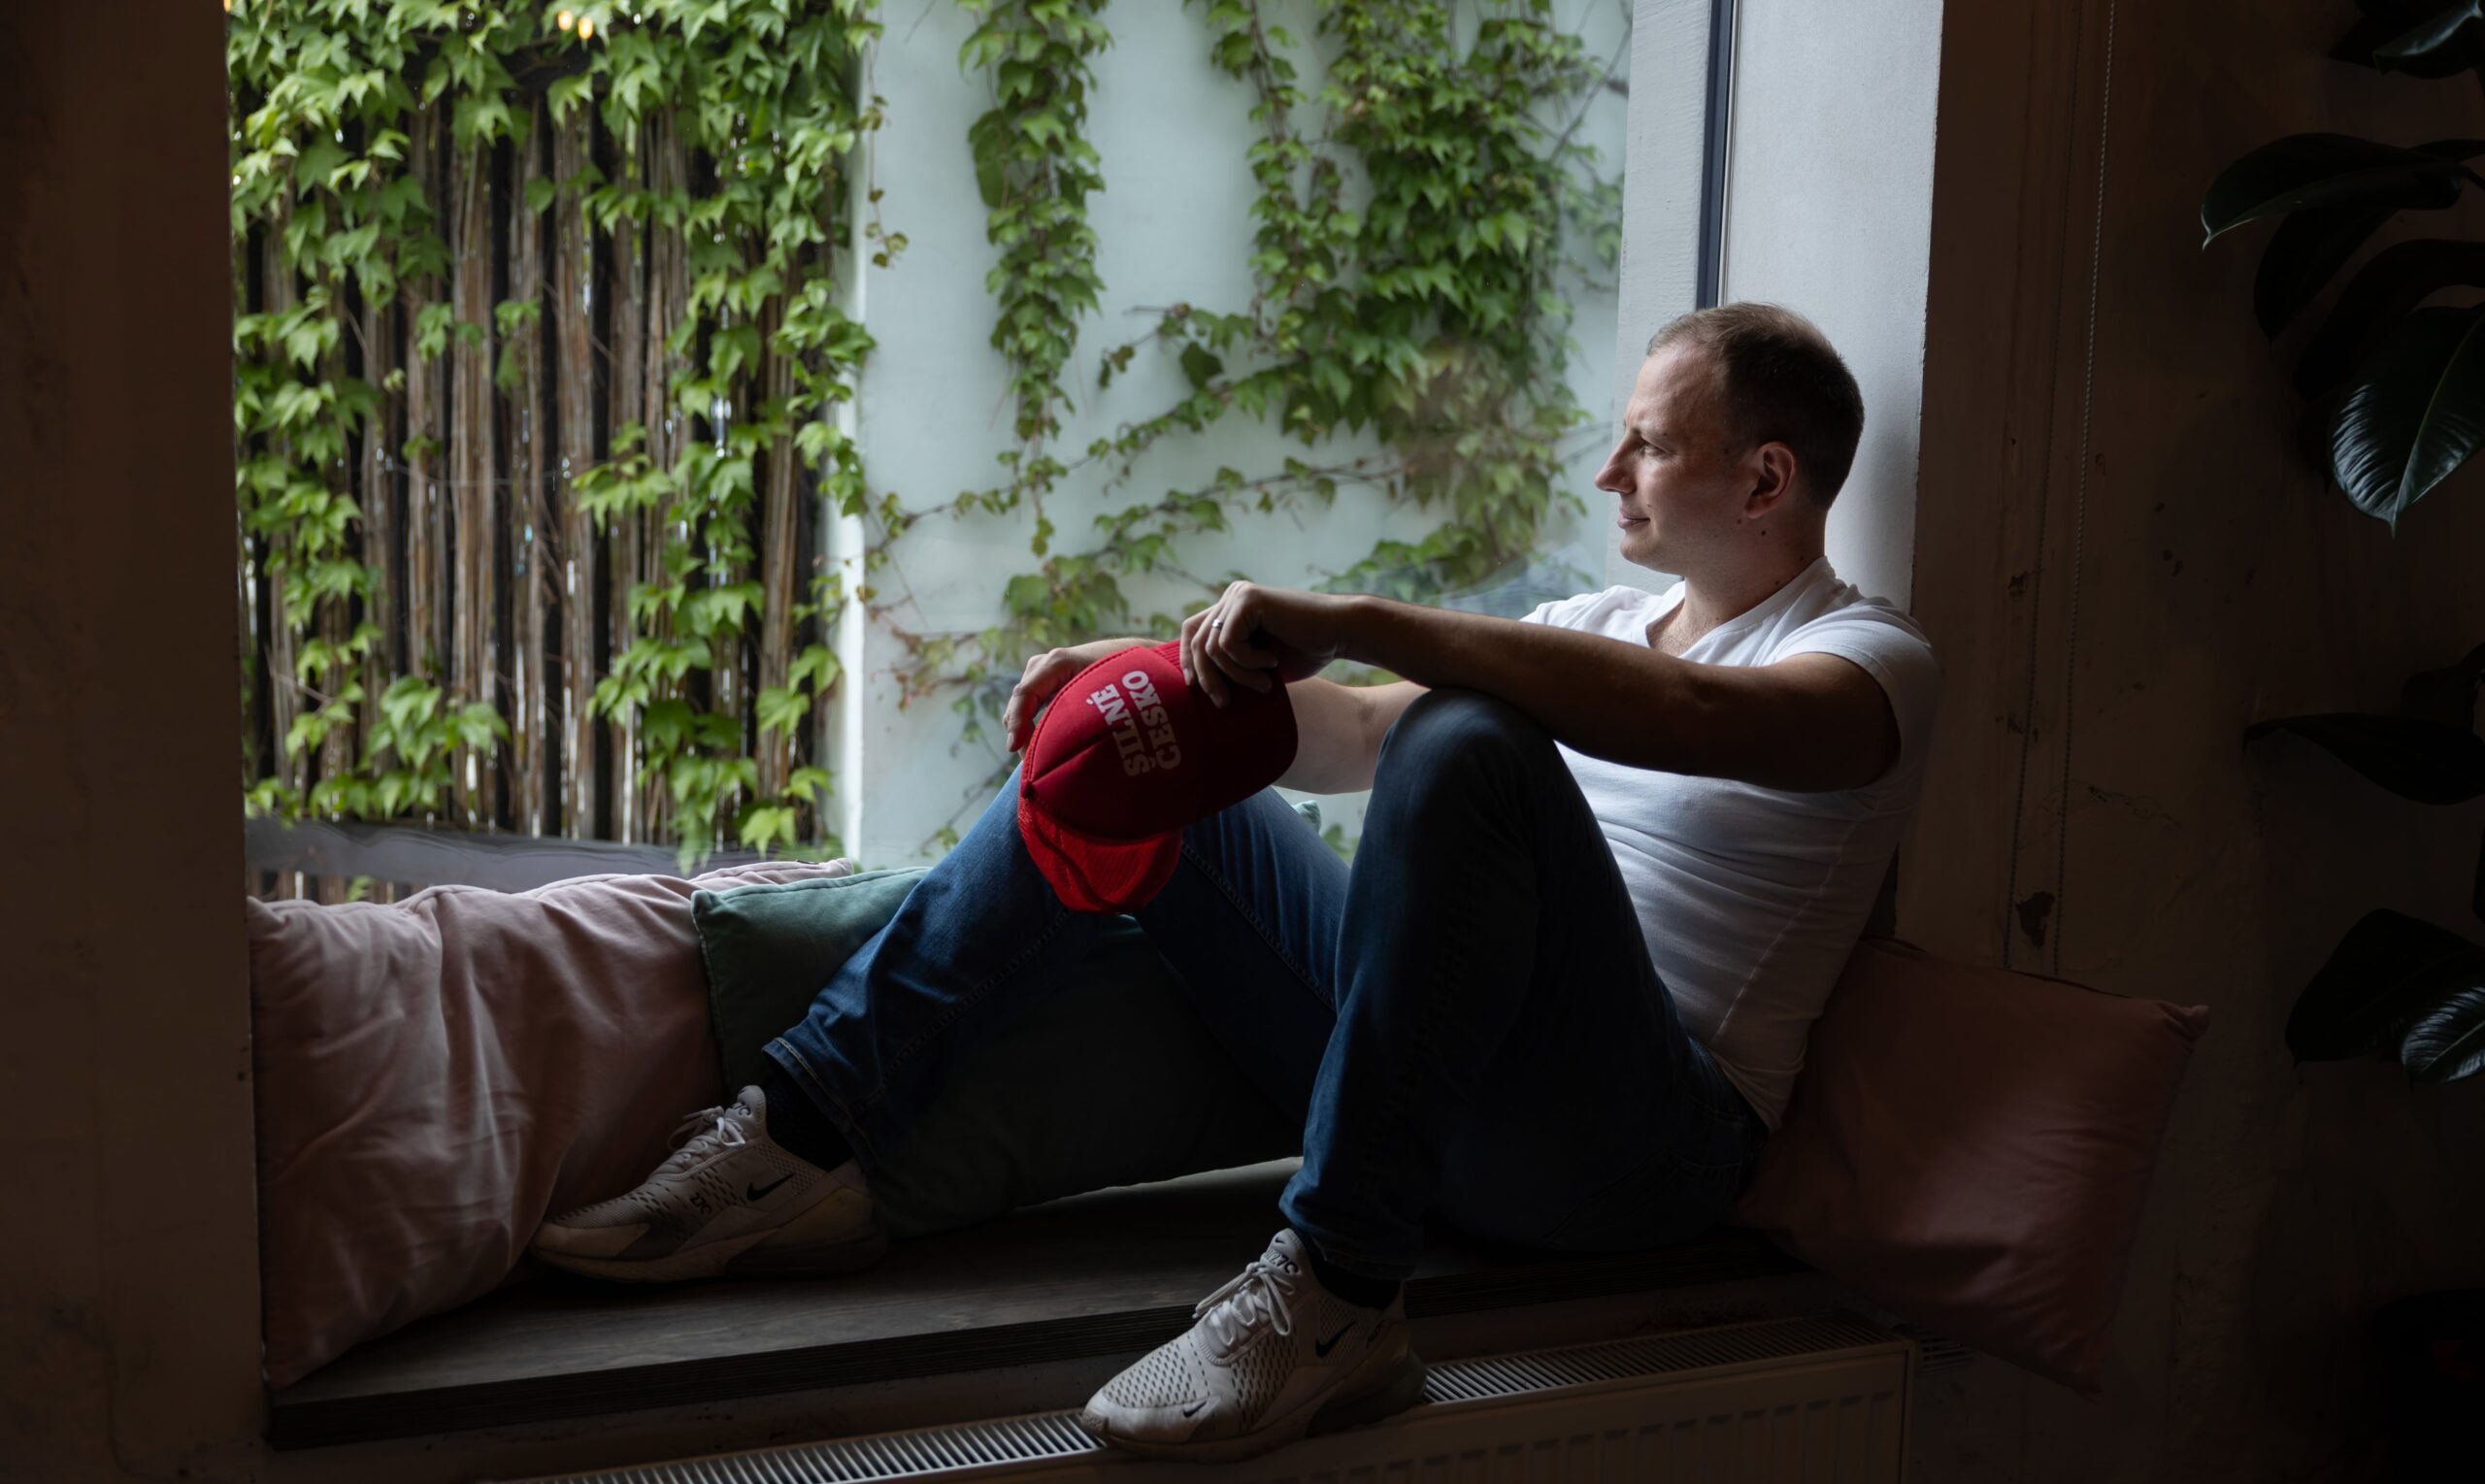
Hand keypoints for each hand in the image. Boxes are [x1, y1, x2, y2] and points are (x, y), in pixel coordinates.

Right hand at [1004, 637, 1146, 752]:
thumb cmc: (1118, 677)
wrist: (1125, 658)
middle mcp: (1043, 664)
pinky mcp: (1042, 683)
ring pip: (1020, 707)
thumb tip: (1058, 748)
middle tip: (1031, 766)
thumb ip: (1080, 715)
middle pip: (1019, 703)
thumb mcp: (1102, 695)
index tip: (1014, 748)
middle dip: (1020, 734)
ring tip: (1036, 760)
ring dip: (1024, 732)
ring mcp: (1040, 672)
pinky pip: (1028, 707)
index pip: (1025, 694)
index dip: (1017, 723)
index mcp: (1057, 663)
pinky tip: (1039, 746)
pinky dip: (1030, 726)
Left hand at [1179, 581, 1348, 707]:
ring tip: (1263, 684)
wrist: (1339, 634)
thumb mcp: (1259, 666)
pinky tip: (1271, 662)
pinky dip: (1248, 663)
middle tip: (1225, 703)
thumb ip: (1231, 667)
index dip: (1187, 659)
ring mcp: (1238, 595)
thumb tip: (1197, 690)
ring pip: (1212, 647)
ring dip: (1237, 675)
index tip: (1194, 688)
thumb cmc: (1306, 652)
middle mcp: (1232, 597)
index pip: (1191, 631)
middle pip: (1196, 640)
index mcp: (1232, 609)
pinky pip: (1228, 644)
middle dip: (1207, 677)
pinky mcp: (1248, 600)